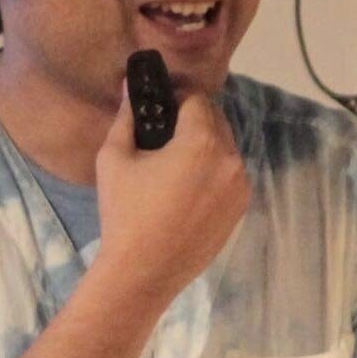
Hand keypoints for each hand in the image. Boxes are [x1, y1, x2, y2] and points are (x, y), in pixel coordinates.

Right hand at [90, 81, 248, 305]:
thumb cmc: (125, 212)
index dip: (177, 94)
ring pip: (226, 146)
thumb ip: (126, 117)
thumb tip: (129, 87)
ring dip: (206, 142)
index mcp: (202, 142)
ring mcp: (241, 185)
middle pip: (216, 119)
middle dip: (193, 116)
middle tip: (165, 129)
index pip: (197, 98)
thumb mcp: (115, 158)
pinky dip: (214, 168)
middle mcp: (230, 159)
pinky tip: (189, 184)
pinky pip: (231, 173)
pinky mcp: (241, 207)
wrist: (144, 271)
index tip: (159, 103)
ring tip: (176, 158)